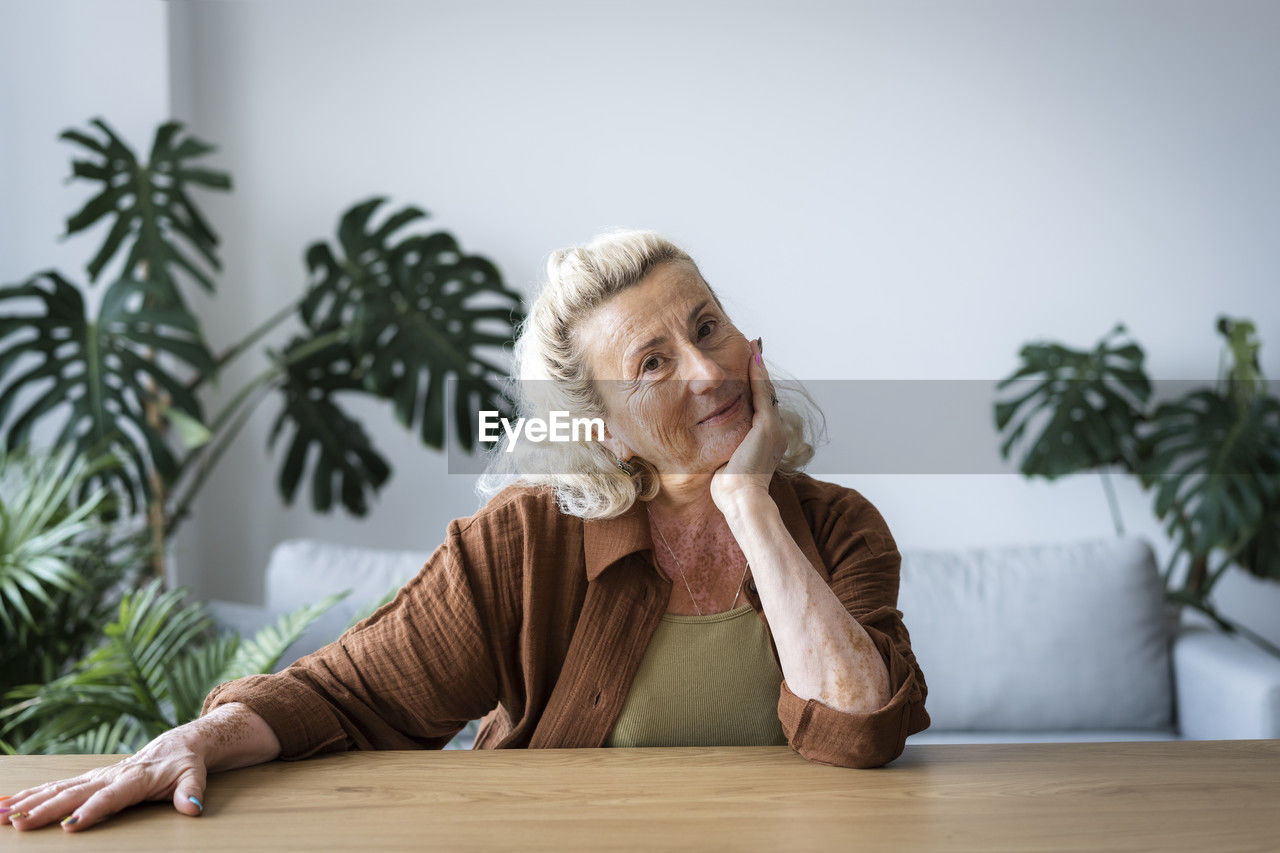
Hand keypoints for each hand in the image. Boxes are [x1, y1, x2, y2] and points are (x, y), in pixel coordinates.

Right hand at [1, 726, 207, 832]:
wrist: (177, 745)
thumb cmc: (184, 764)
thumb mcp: (194, 776)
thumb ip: (191, 792)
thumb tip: (192, 808)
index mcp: (134, 779)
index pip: (110, 797)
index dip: (92, 810)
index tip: (71, 825)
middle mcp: (111, 776)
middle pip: (75, 793)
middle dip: (47, 809)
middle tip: (20, 823)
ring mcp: (97, 777)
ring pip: (59, 789)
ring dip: (30, 801)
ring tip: (2, 814)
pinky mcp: (89, 779)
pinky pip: (56, 787)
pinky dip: (31, 794)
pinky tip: (7, 804)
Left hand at [711, 336, 784, 512]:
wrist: (741, 499)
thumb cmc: (729, 488)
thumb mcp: (727, 462)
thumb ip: (725, 447)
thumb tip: (713, 443)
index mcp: (767, 441)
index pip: (761, 406)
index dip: (755, 386)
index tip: (748, 368)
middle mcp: (775, 432)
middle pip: (766, 394)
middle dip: (758, 372)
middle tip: (752, 349)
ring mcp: (774, 428)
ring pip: (766, 390)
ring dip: (758, 367)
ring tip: (753, 347)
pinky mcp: (767, 425)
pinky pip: (762, 392)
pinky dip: (757, 373)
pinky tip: (751, 357)